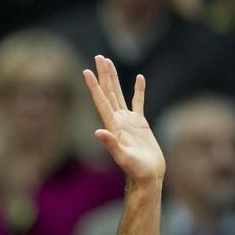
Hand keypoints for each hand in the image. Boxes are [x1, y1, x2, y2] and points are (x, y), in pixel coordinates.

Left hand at [83, 56, 164, 184]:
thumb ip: (111, 145)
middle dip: (103, 75)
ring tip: (109, 62)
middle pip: (108, 92)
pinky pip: (138, 102)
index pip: (101, 102)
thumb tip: (98, 132)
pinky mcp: (140, 124)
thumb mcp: (123, 158)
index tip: (86, 71)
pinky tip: (139, 78)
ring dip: (114, 78)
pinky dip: (139, 90)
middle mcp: (118, 121)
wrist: (148, 177)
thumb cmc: (137, 171)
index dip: (94, 86)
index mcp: (113, 126)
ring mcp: (128, 121)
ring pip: (119, 94)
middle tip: (99, 57)